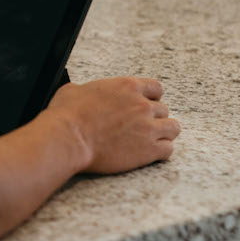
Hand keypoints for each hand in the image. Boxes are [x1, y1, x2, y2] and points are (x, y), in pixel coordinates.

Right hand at [45, 77, 179, 173]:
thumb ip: (85, 89)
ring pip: (172, 128)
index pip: (156, 88)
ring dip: (163, 133)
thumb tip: (79, 91)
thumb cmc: (66, 115)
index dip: (151, 98)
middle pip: (164, 109)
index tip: (145, 106)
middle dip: (154, 118)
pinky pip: (168, 149)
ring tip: (152, 140)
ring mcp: (148, 127)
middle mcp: (142, 104)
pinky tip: (151, 154)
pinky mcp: (148, 149)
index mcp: (127, 86)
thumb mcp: (73, 90)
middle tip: (141, 128)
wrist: (68, 138)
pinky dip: (161, 151)